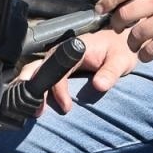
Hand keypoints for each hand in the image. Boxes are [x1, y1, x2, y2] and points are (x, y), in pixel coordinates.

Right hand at [14, 28, 139, 114]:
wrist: (122, 41)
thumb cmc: (121, 49)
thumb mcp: (121, 60)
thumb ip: (111, 72)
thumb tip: (99, 85)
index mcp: (75, 48)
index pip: (59, 70)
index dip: (59, 90)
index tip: (66, 107)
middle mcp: (62, 52)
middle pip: (39, 68)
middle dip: (33, 88)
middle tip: (37, 111)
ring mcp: (59, 58)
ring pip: (37, 71)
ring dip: (31, 88)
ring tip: (34, 110)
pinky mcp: (59, 65)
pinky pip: (43, 75)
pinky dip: (36, 87)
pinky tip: (37, 103)